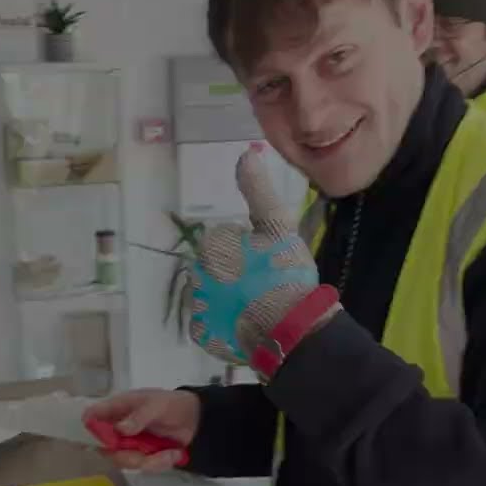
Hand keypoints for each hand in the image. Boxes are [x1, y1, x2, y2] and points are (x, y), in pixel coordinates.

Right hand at [82, 389, 198, 471]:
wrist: (195, 420)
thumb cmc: (172, 404)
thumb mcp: (157, 404)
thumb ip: (139, 416)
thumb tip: (120, 429)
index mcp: (117, 408)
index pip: (93, 416)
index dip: (90, 429)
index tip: (103, 441)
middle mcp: (118, 428)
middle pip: (105, 448)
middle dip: (126, 455)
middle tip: (146, 456)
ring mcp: (129, 444)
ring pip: (124, 461)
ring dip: (149, 461)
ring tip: (169, 453)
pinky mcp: (141, 457)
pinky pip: (142, 467)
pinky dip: (159, 464)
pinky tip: (173, 454)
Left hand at [190, 145, 318, 362]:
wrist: (289, 328)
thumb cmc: (284, 273)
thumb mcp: (277, 225)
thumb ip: (258, 189)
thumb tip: (245, 152)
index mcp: (211, 244)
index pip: (228, 240)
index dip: (252, 250)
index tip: (269, 262)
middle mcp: (195, 272)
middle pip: (218, 267)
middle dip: (238, 273)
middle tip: (266, 285)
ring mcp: (196, 305)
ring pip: (214, 294)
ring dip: (230, 297)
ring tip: (260, 307)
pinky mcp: (201, 333)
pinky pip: (210, 322)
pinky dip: (224, 323)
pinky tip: (246, 323)